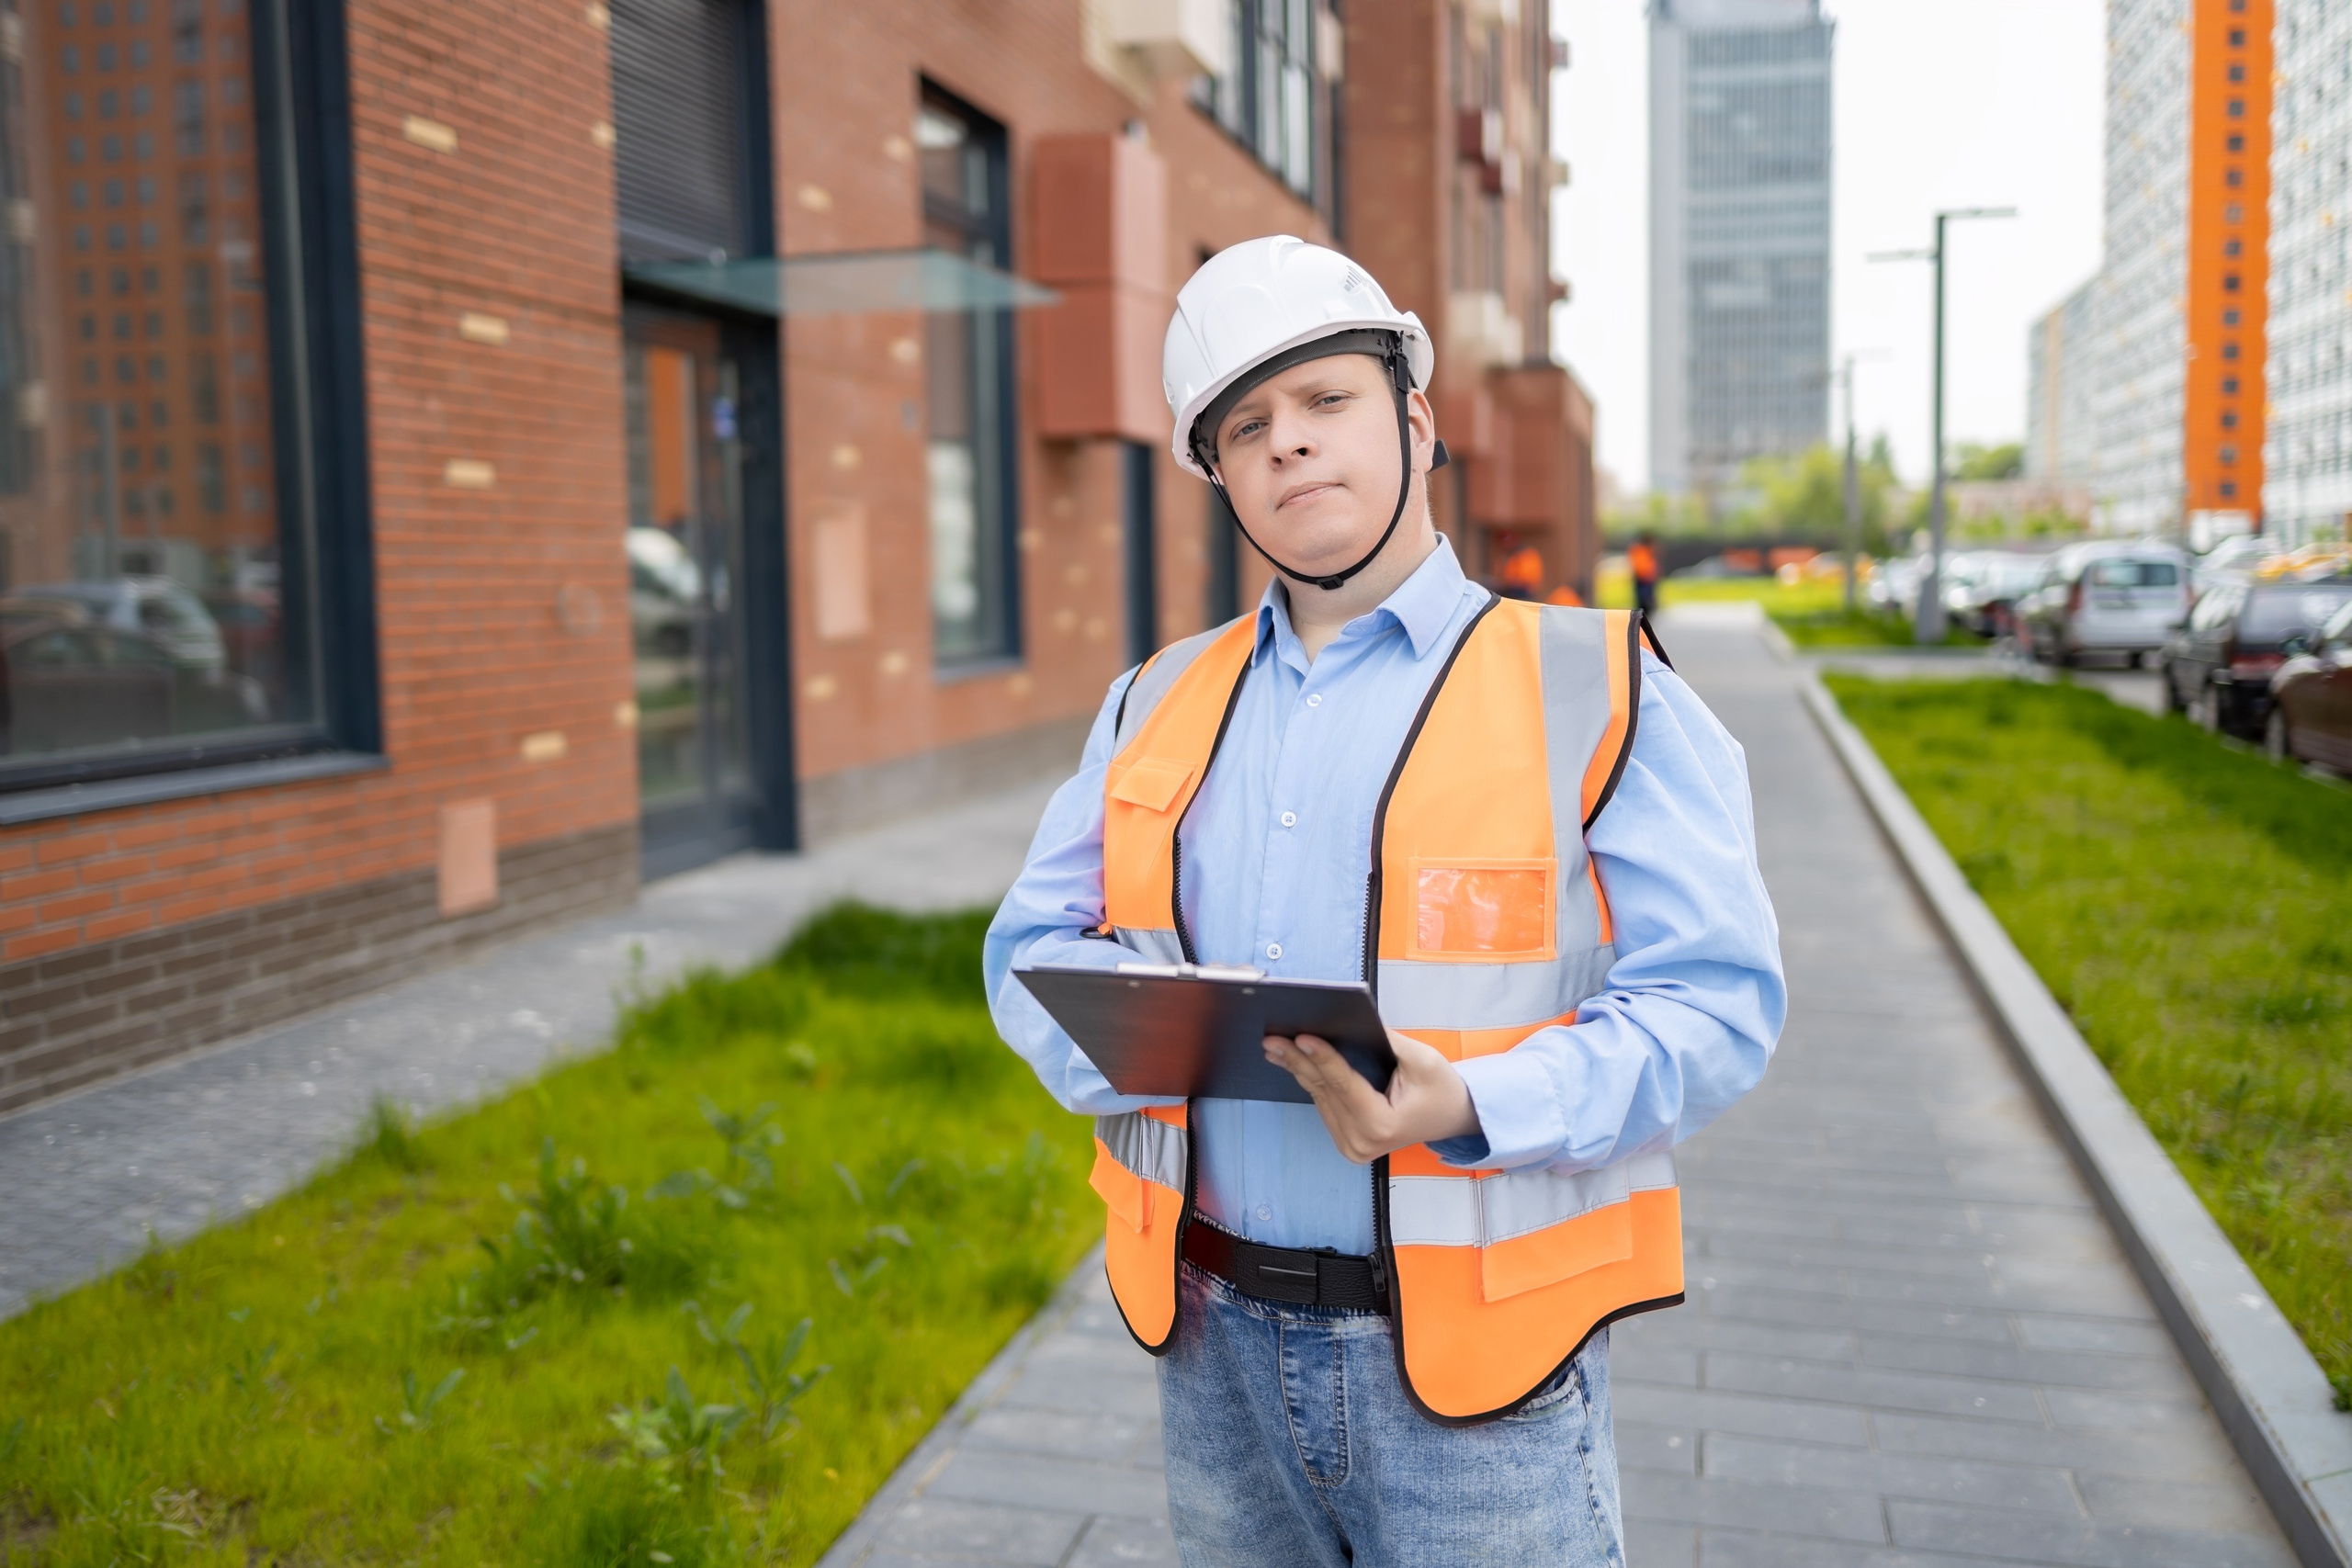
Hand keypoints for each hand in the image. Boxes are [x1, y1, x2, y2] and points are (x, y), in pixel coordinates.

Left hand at [1263, 1030, 1479, 1163]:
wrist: (1454, 1117)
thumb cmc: (1442, 1089)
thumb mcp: (1422, 1060)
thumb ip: (1386, 1041)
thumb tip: (1351, 1020)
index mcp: (1382, 1125)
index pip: (1344, 1085)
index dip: (1322, 1058)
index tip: (1301, 1037)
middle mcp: (1363, 1141)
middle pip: (1325, 1091)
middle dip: (1298, 1060)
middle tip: (1273, 1038)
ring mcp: (1353, 1145)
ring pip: (1320, 1097)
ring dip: (1298, 1069)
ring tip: (1275, 1046)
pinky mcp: (1348, 1142)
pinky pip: (1324, 1105)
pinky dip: (1311, 1080)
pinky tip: (1293, 1062)